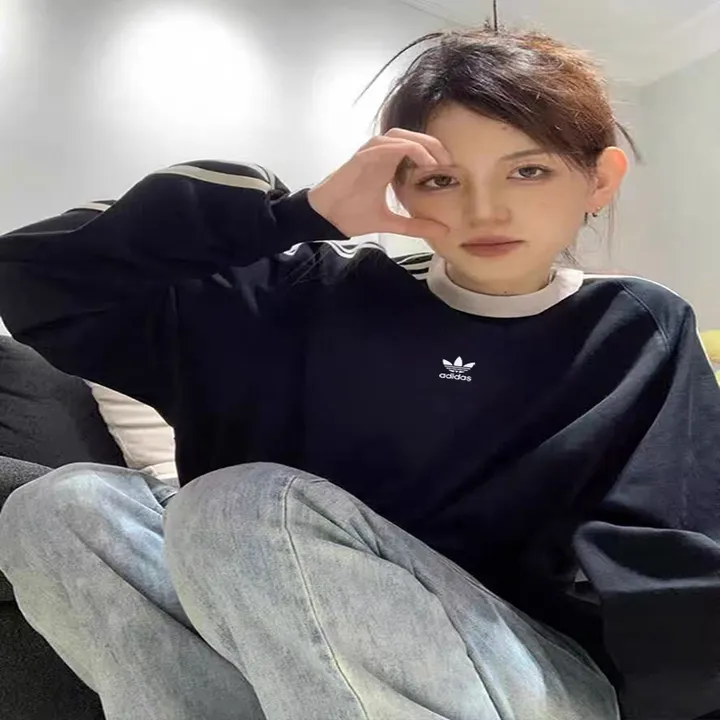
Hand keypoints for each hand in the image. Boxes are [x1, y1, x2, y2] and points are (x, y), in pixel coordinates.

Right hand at [307, 128, 450, 241]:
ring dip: (420, 143)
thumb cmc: (351, 215)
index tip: (450, 171)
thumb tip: (442, 231)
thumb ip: (414, 226)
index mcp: (387, 165)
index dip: (434, 154)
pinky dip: (404, 148)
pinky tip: (418, 159)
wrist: (325, 217)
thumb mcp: (390, 222)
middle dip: (432, 144)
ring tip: (435, 160)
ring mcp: (369, 154)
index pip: (415, 148)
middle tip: (449, 162)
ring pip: (399, 135)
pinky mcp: (360, 158)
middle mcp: (380, 155)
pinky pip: (384, 145)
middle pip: (411, 137)